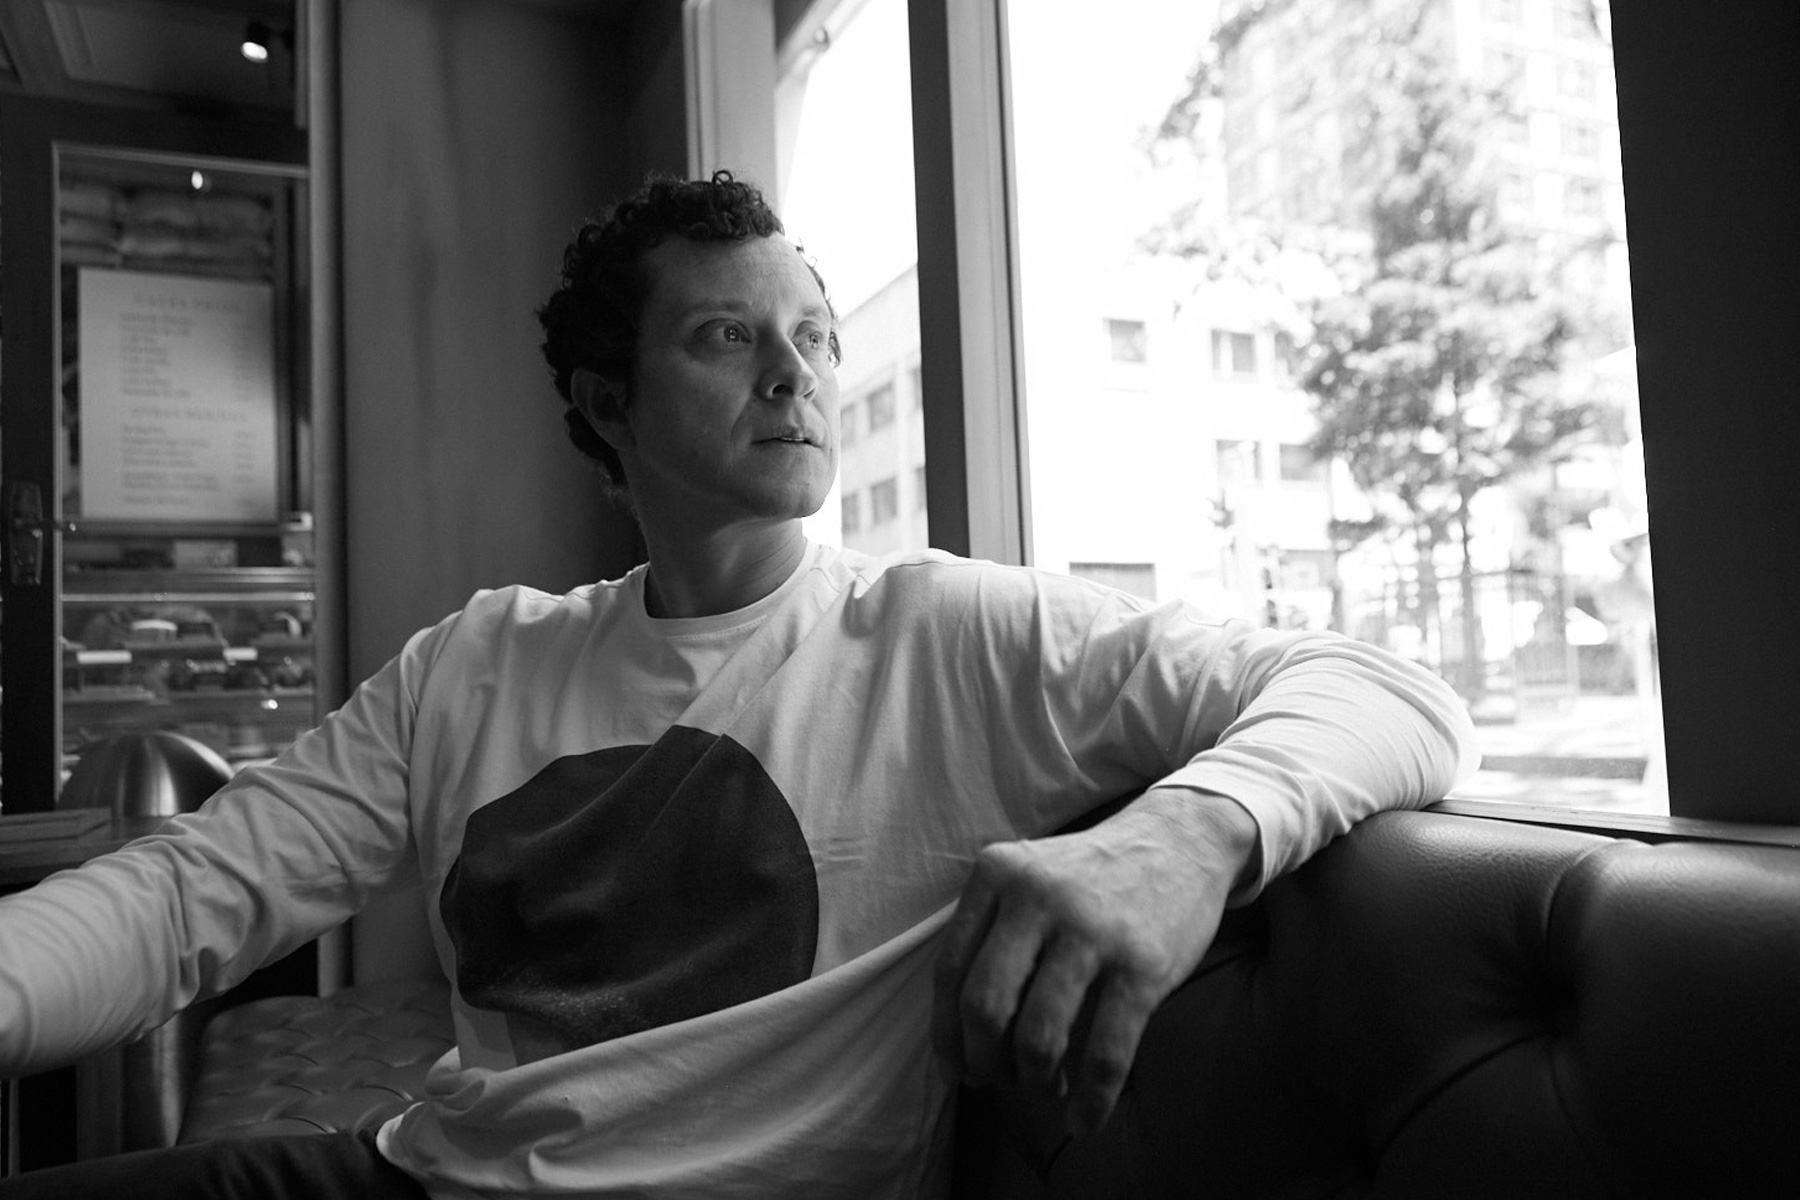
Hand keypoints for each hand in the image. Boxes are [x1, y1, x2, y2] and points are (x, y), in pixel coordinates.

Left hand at [931, 789, 1257, 1135]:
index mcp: (997, 873)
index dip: (946, 1034)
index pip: (950, 971)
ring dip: (1034, 1080)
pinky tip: (1084, 1121)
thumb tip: (959, 1041)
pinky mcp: (1142, 964)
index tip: (955, 1070)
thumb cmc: (1090, 877)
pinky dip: (1090, 1101)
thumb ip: (990, 933)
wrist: (1182, 839)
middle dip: (984, 1061)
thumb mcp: (1028, 875)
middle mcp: (1037, 897)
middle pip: (985, 1007)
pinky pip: (1105, 1054)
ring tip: (1044, 1088)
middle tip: (996, 1082)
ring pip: (1039, 1037)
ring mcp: (1091, 930)